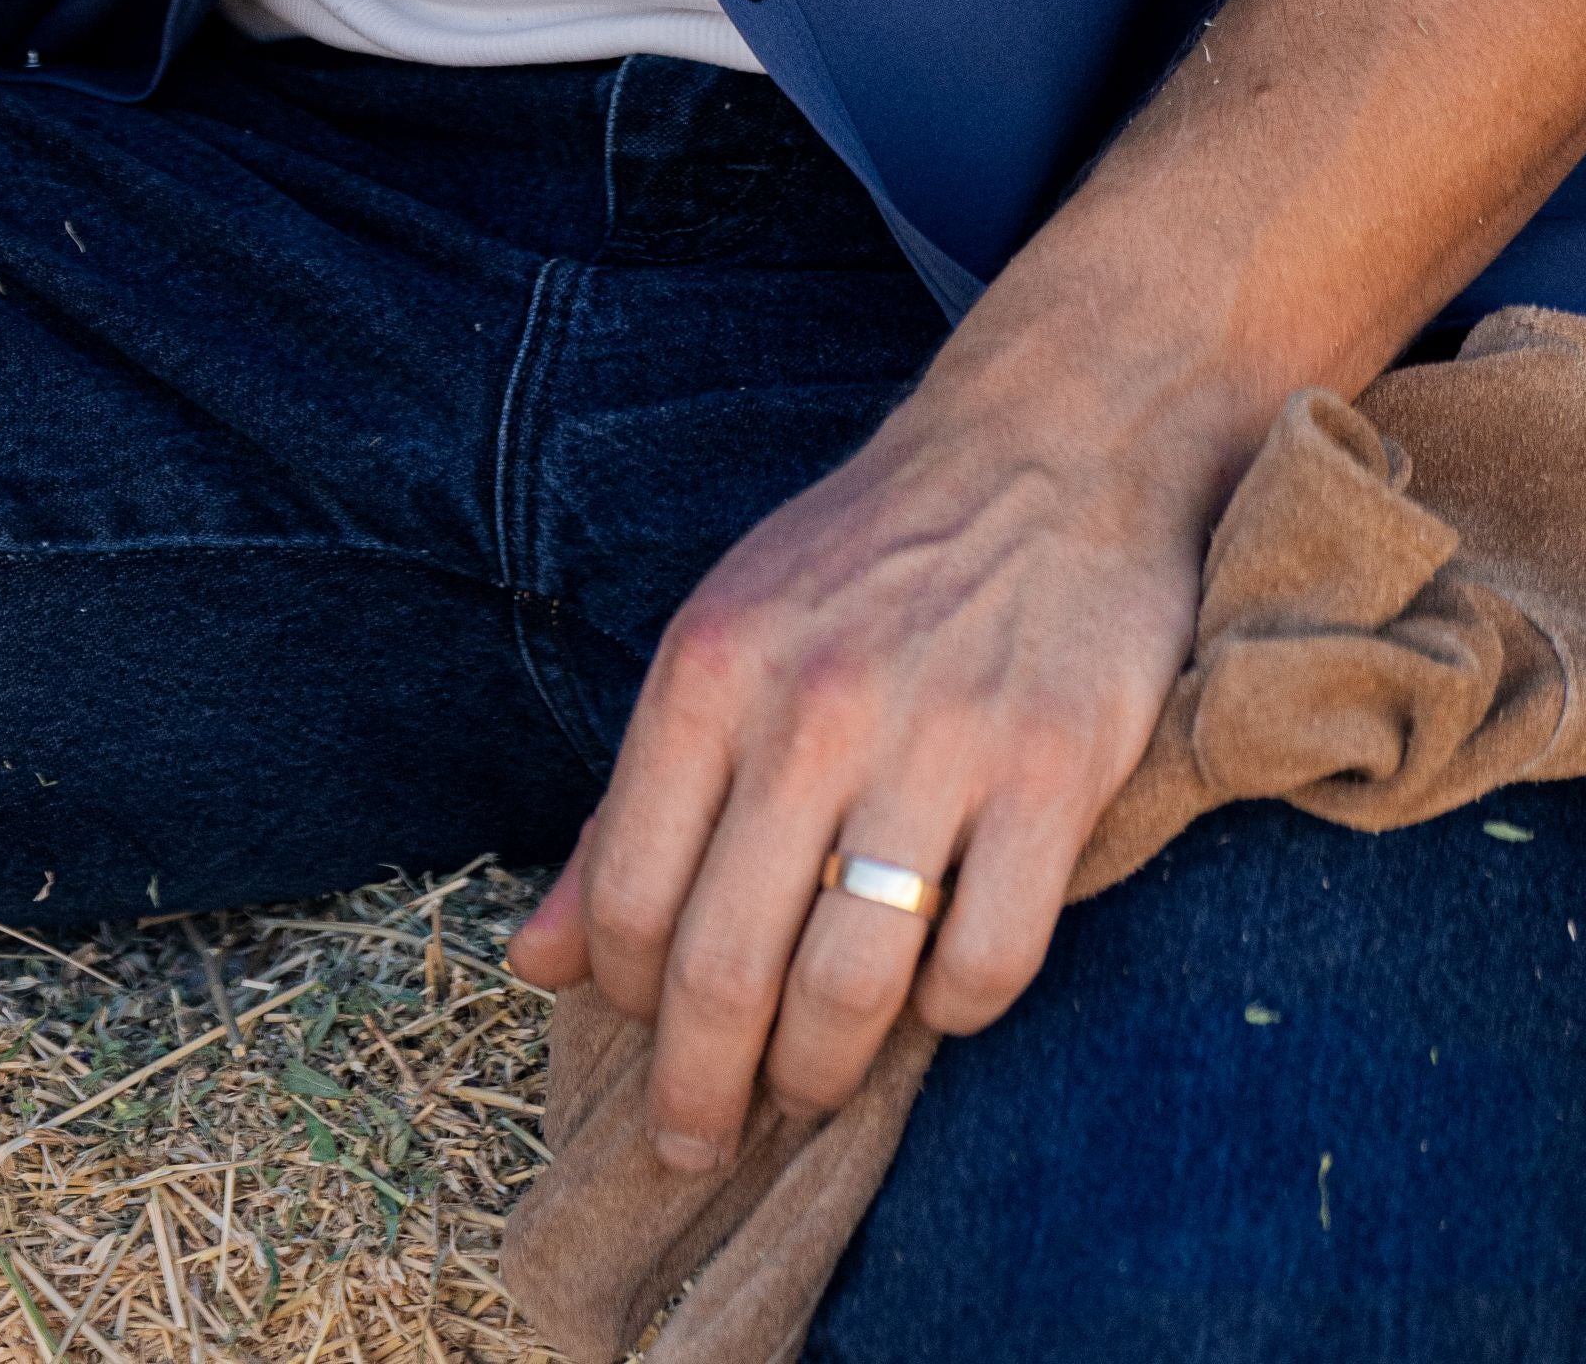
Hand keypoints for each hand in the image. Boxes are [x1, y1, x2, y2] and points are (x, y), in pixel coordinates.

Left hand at [503, 363, 1205, 1170]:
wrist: (1050, 448)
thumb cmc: (868, 561)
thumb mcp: (722, 639)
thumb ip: (628, 805)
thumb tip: (532, 958)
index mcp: (711, 668)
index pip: (627, 894)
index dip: (620, 1000)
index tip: (638, 1041)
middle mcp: (810, 707)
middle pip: (723, 965)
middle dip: (700, 1085)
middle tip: (701, 1137)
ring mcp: (937, 743)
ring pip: (850, 988)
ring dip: (818, 1073)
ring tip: (808, 1085)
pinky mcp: (1053, 774)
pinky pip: (986, 965)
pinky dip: (952, 1015)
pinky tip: (934, 997)